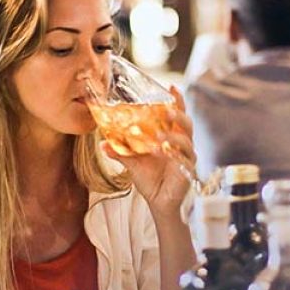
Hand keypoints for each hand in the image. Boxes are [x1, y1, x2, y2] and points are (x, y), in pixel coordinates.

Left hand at [102, 86, 195, 215]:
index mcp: (170, 137)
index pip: (176, 115)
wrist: (159, 201)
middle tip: (166, 111)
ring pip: (186, 141)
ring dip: (173, 137)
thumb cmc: (150, 178)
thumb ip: (119, 151)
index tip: (171, 87)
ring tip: (159, 137)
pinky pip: (185, 160)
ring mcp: (186, 157)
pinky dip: (175, 155)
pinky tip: (164, 152)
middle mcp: (181, 144)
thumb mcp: (132, 163)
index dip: (177, 101)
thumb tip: (102, 143)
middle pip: (186, 123)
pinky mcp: (187, 171)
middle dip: (178, 114)